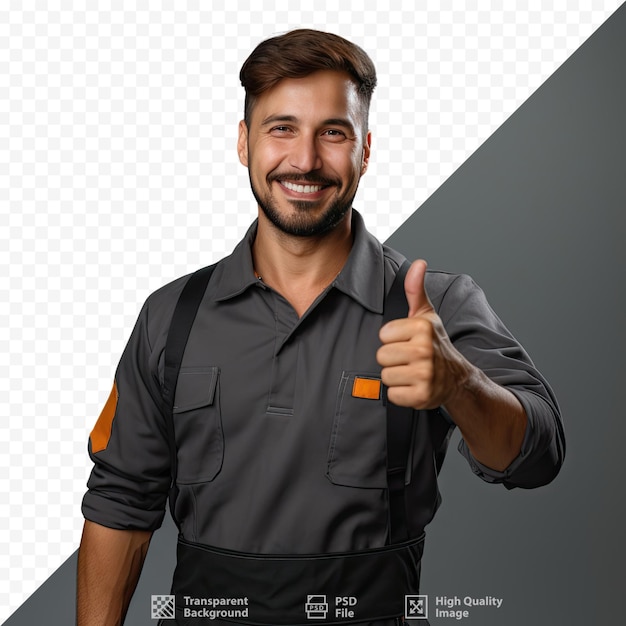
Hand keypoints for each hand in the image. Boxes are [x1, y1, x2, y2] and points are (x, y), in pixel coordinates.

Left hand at [377, 260, 469, 408]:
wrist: (456, 378)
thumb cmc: (435, 344)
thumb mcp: (426, 315)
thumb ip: (415, 289)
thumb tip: (419, 263)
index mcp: (422, 328)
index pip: (383, 335)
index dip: (392, 340)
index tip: (407, 341)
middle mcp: (424, 350)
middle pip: (382, 356)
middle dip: (393, 359)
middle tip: (409, 359)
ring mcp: (424, 374)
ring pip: (386, 376)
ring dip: (396, 377)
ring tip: (411, 372)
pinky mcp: (421, 396)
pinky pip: (392, 395)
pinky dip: (400, 394)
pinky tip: (413, 386)